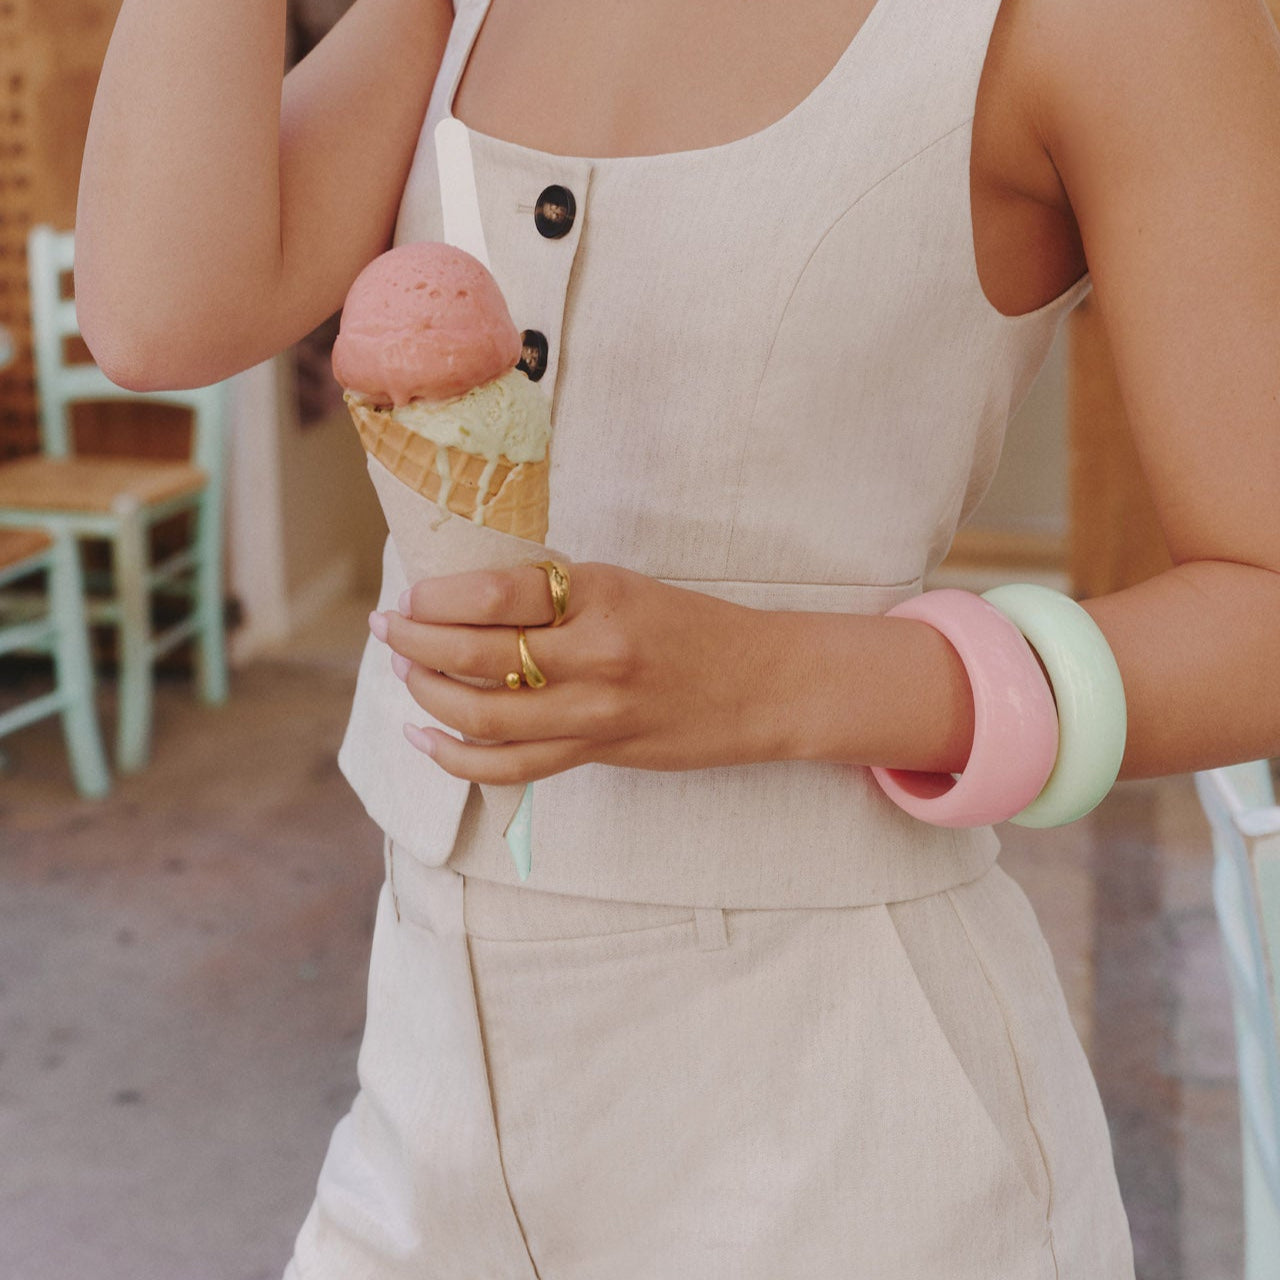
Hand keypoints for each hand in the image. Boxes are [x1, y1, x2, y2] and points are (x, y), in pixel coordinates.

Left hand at [371, 562, 779, 784]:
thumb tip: (467, 603)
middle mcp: (594, 655)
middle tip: (388, 630)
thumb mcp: (625, 588)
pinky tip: (424, 737)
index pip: (495, 594)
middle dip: (416, 642)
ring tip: (405, 675)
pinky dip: (456, 757)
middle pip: (478, 656)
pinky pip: (511, 765)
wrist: (761, 684)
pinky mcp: (596, 753)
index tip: (411, 596)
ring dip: (428, 695)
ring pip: (484, 716)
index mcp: (601, 596)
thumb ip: (555, 598)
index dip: (437, 598)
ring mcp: (594, 713)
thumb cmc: (693, 628)